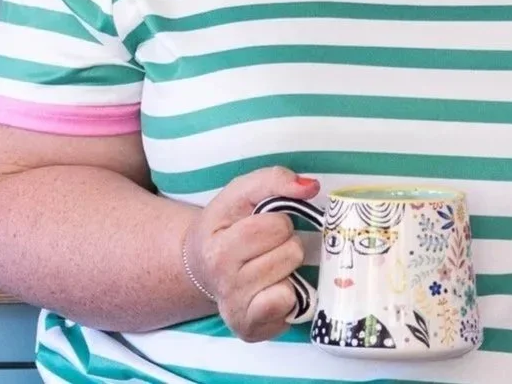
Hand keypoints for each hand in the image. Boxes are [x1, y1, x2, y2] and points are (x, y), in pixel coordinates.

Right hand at [181, 166, 318, 341]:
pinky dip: (287, 295)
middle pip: (290, 252)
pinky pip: (290, 307)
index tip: (261, 223)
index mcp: (217, 246)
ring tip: (266, 265)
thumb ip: (274, 180)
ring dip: (287, 268)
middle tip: (265, 246)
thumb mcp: (240, 193)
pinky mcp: (250, 331)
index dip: (277, 221)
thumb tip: (311, 187)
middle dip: (285, 243)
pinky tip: (269, 288)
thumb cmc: (225, 225)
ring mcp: (236, 310)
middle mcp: (223, 282)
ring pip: (292, 279)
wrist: (200, 265)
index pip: (274, 226)